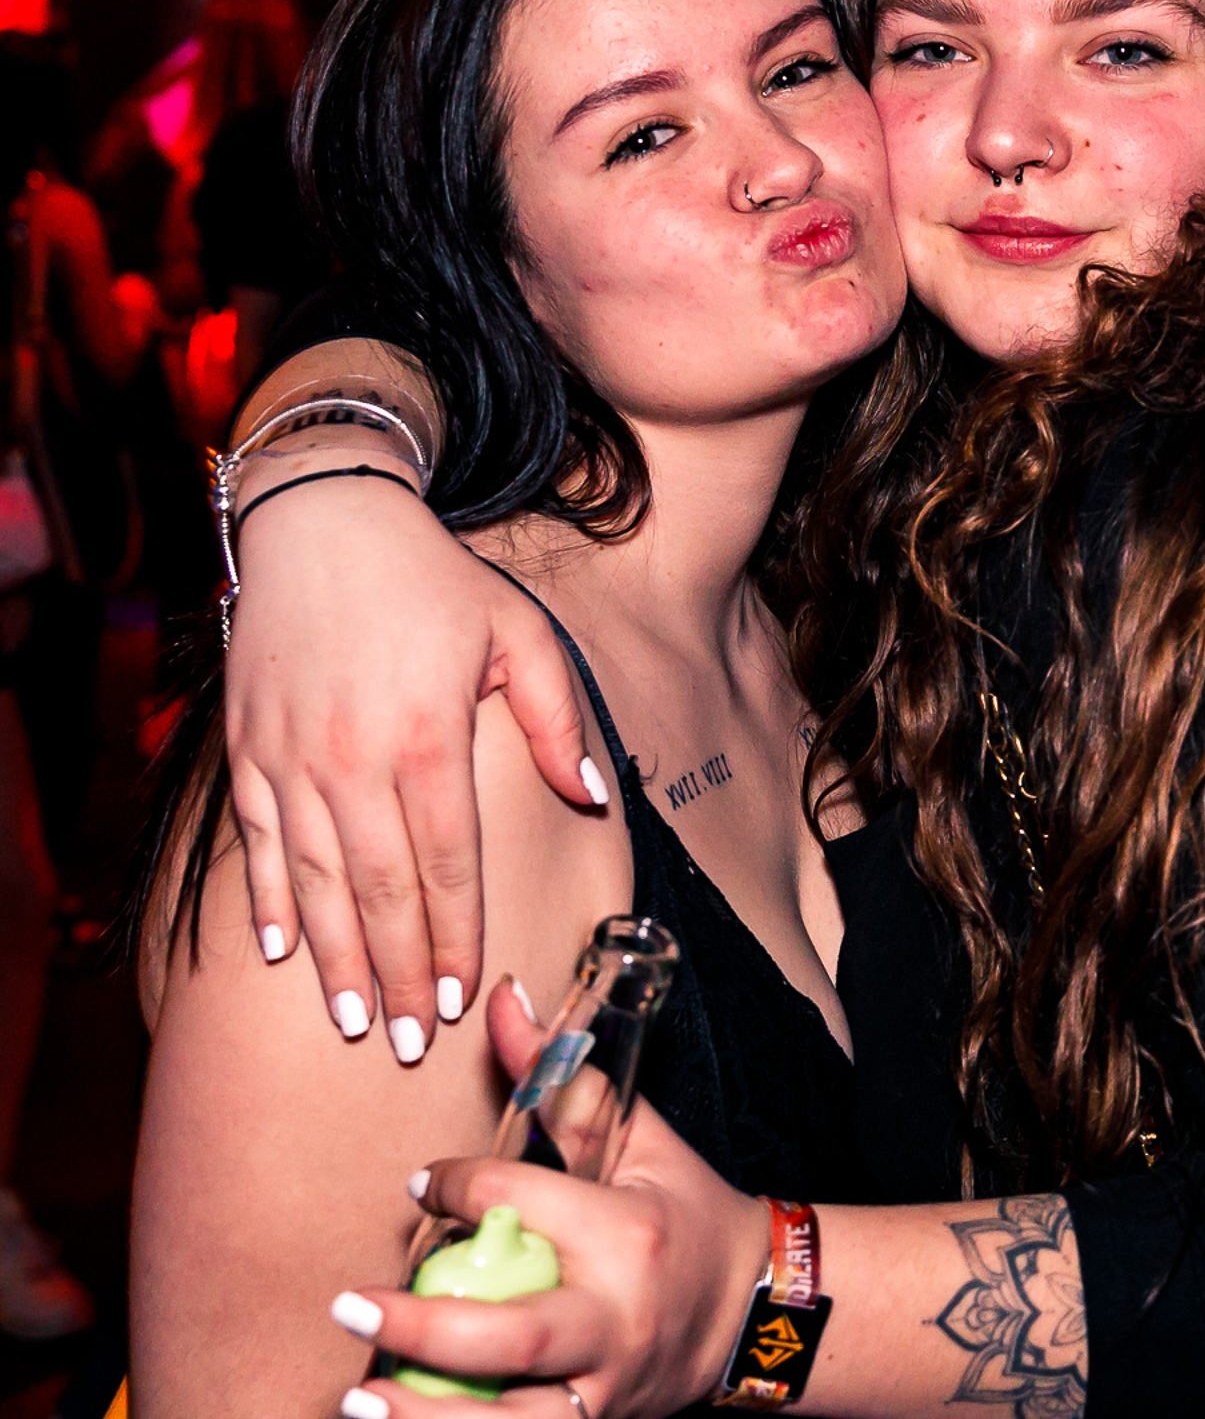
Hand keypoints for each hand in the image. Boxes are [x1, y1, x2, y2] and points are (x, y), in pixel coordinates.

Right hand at [226, 454, 598, 1053]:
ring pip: (310, 881)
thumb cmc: (434, 580)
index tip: (459, 998)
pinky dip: (264, 902)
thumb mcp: (522, 631)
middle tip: (404, 1045)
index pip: (447, 865)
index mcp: (428, 738)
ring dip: (333, 958)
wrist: (325, 523)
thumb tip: (596, 800)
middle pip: (377, 891)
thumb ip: (560, 721)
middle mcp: (351, 760)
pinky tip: (280, 952)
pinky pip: (253, 844)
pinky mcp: (245, 750)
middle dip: (395, 975)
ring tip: (351, 1020)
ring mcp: (289, 758)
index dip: (454, 938)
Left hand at [331, 984, 767, 1418]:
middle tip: (350, 1308)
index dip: (459, 1189)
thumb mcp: (638, 1138)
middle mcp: (616, 1315)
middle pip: (515, 1336)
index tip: (421, 1187)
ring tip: (359, 1398)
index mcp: (625, 1231)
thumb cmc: (683, 1212)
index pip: (523, 1201)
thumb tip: (502, 1000)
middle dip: (426, 1328)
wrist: (749, 1309)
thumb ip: (563, 1078)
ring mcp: (606, 1386)